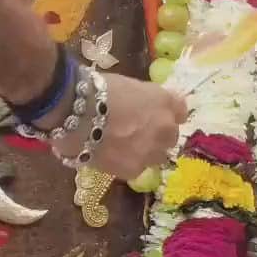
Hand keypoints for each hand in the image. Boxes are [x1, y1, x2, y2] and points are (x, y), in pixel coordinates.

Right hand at [46, 72, 187, 179]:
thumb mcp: (128, 85)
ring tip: (123, 147)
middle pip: (171, 136)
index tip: (157, 113)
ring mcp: (151, 152)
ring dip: (145, 151)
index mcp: (165, 101)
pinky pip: (137, 168)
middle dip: (158, 134)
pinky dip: (126, 163)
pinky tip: (110, 155)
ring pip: (156, 156)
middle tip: (137, 131)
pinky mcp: (134, 170)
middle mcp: (166, 128)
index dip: (167, 112)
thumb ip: (143, 99)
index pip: (180, 110)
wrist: (75, 113)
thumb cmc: (97, 89)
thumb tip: (141, 107)